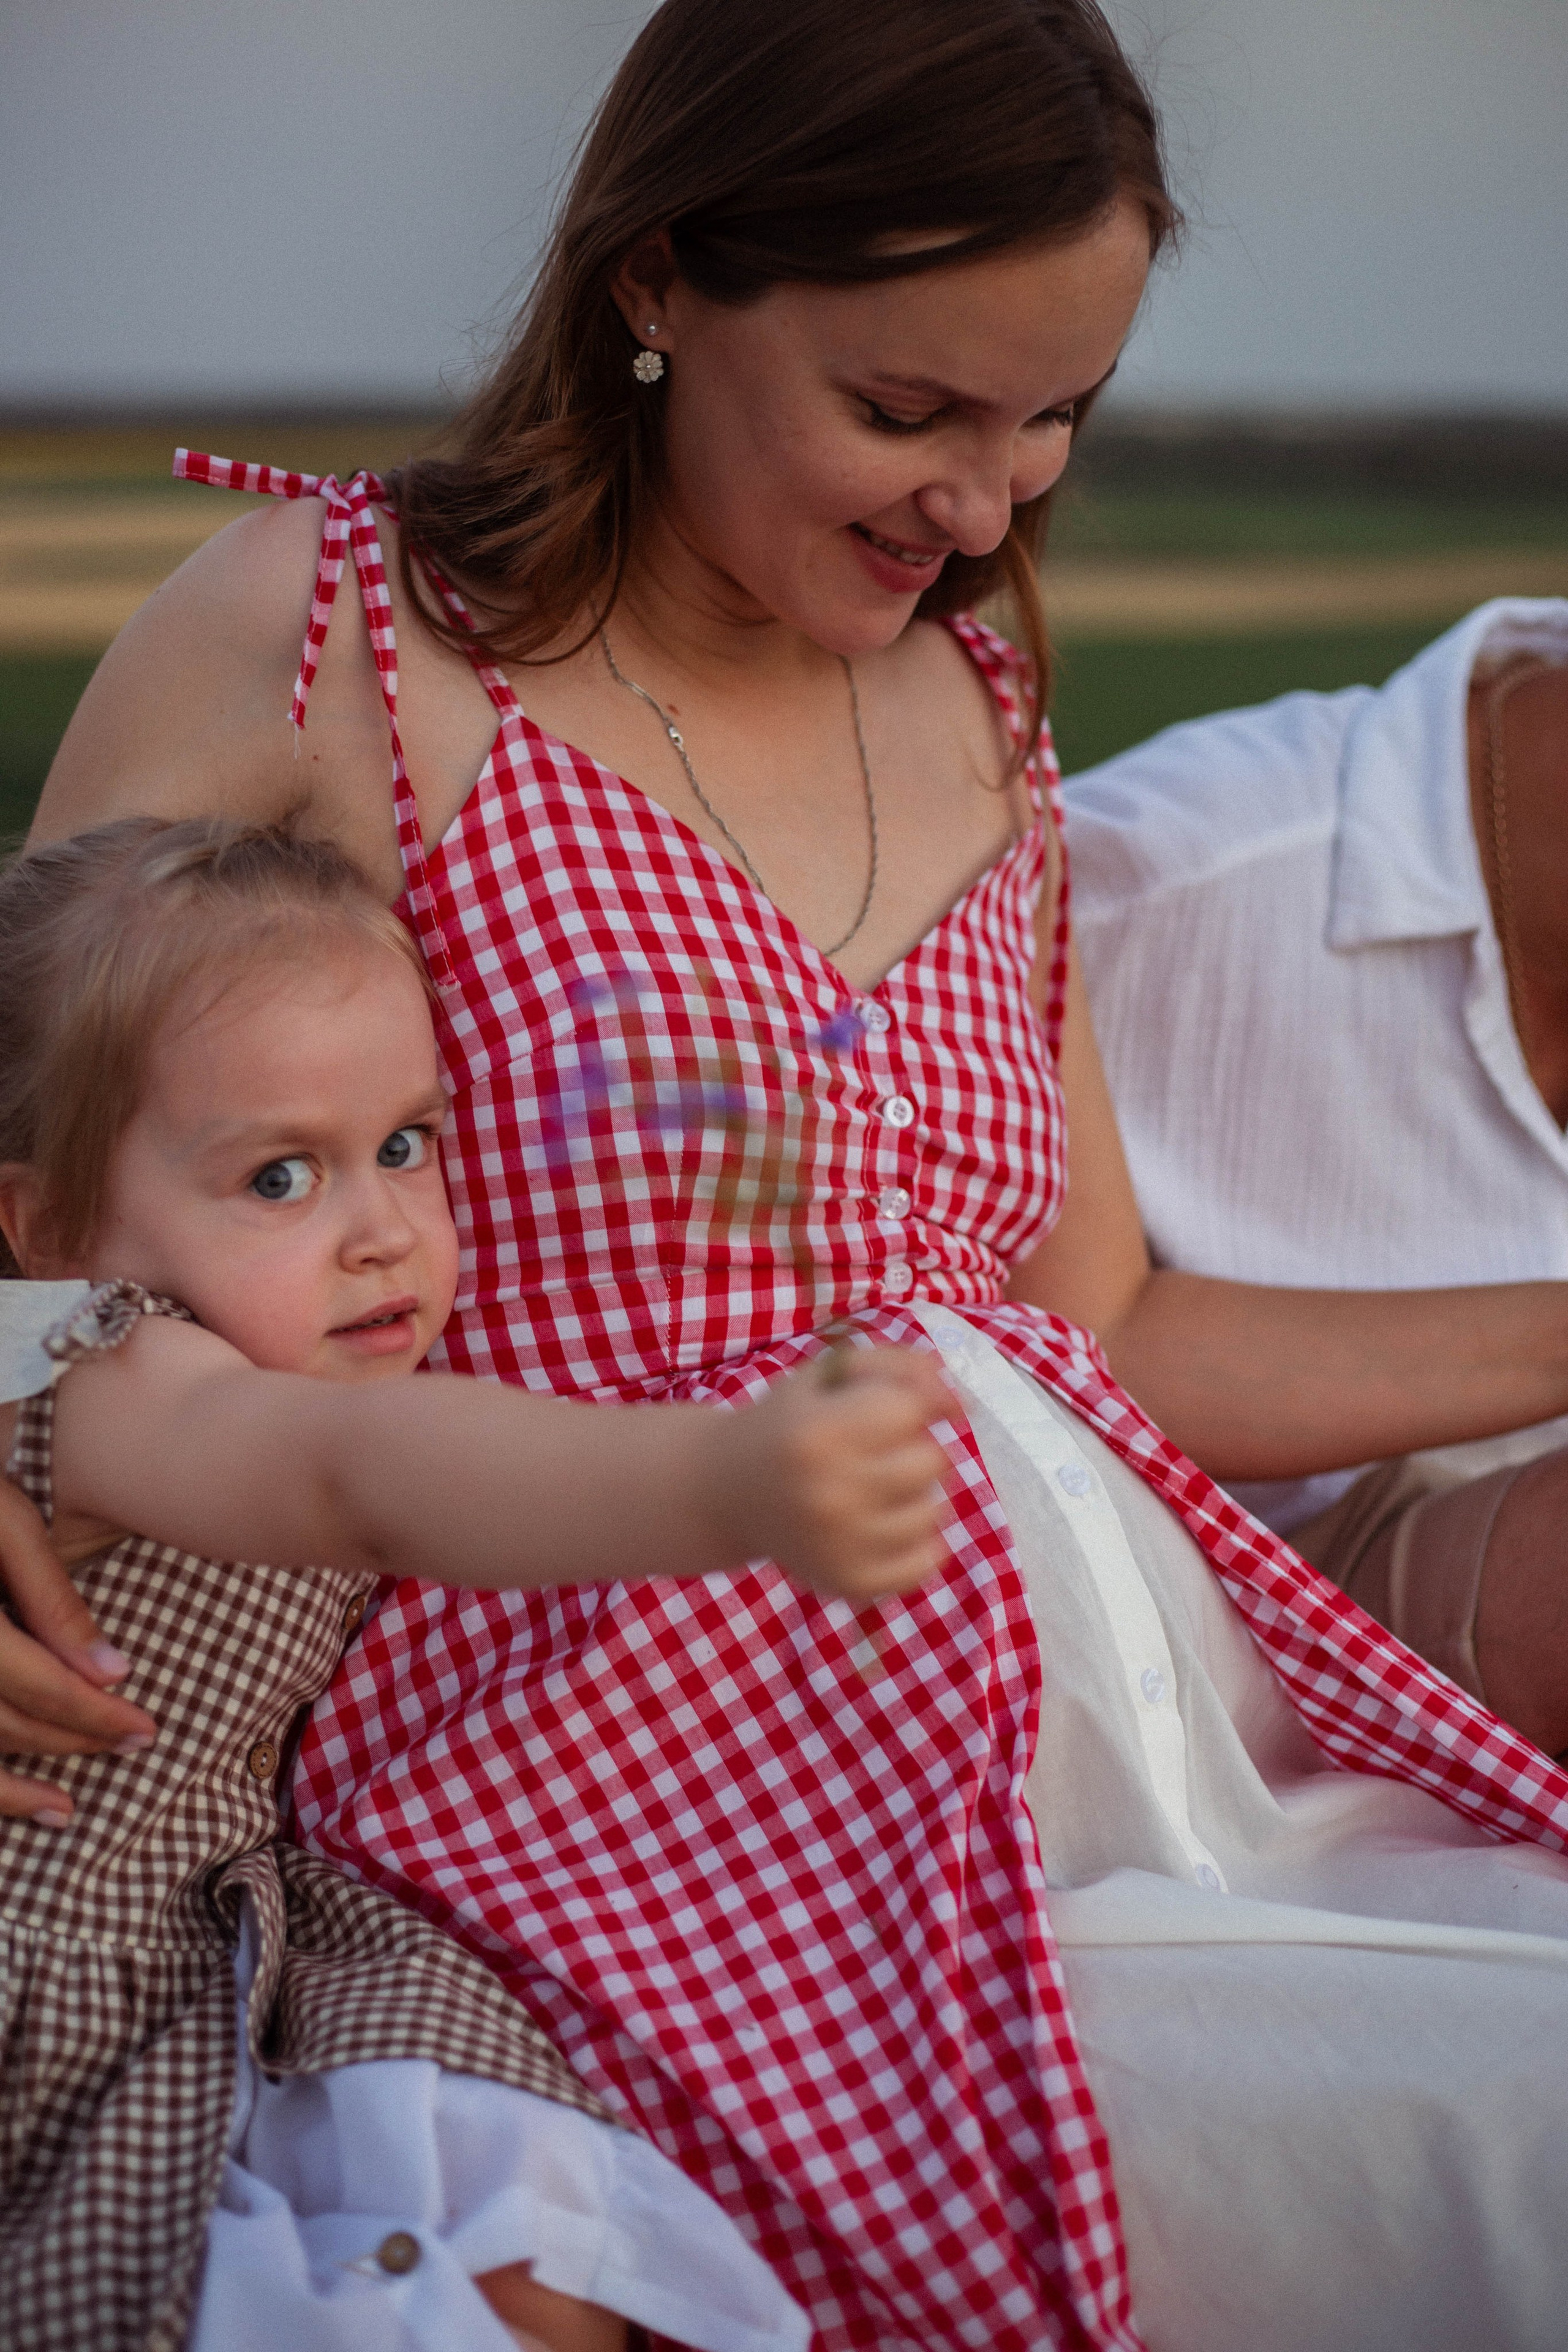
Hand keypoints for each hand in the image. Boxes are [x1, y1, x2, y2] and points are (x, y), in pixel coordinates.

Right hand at [0, 1475, 156, 1823]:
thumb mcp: (7, 1522)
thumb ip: (52, 1599)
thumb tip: (112, 1672)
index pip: (35, 1681)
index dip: (92, 1711)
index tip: (144, 1727)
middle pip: (1, 1720)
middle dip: (68, 1741)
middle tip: (132, 1745)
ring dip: (7, 1789)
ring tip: (64, 1808)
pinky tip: (12, 1797)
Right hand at [719, 1344, 951, 1603]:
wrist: (727, 1491)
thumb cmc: (789, 1422)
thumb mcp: (830, 1374)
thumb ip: (899, 1368)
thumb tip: (959, 1404)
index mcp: (819, 1433)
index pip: (913, 1410)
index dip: (906, 1403)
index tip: (881, 1410)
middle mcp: (829, 1494)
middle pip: (933, 1461)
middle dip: (912, 1447)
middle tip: (873, 1451)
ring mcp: (841, 1547)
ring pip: (935, 1511)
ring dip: (916, 1494)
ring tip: (875, 1488)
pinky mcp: (851, 1584)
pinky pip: (926, 1561)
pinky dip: (917, 1541)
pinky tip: (883, 1524)